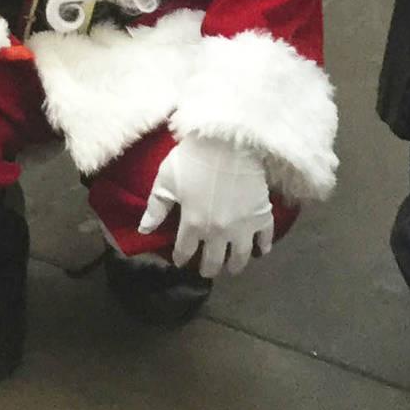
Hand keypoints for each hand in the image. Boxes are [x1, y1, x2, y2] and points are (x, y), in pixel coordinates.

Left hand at [138, 136, 274, 278]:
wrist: (230, 139)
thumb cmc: (194, 157)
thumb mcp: (166, 180)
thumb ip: (156, 208)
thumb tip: (144, 231)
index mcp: (192, 224)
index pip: (185, 252)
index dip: (181, 259)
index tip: (181, 261)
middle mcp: (217, 231)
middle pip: (212, 261)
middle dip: (208, 269)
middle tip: (207, 270)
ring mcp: (242, 225)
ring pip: (239, 257)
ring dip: (235, 266)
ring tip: (232, 267)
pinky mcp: (262, 214)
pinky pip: (265, 237)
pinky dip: (264, 246)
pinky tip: (262, 249)